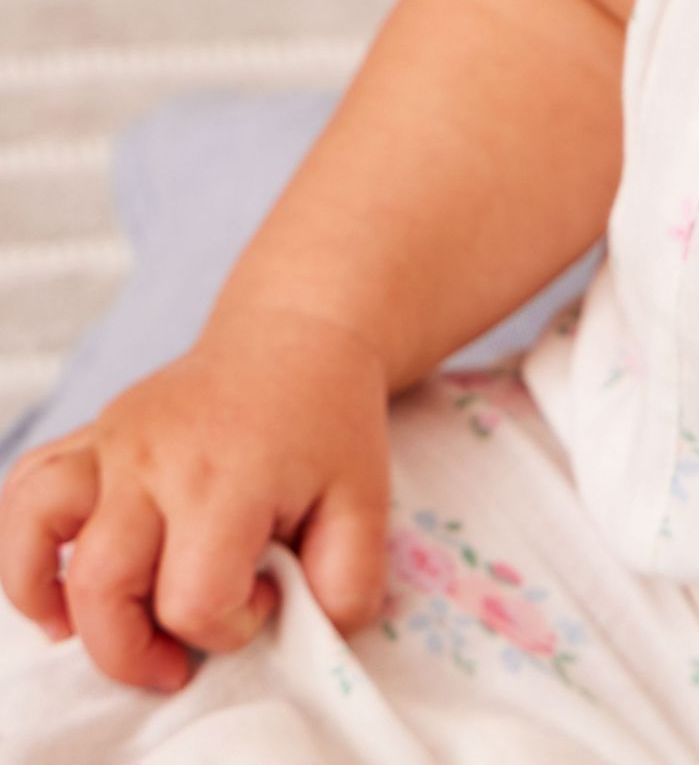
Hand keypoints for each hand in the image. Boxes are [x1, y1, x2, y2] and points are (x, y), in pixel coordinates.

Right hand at [0, 302, 391, 692]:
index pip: (196, 599)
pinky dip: (21, 547)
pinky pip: (25, 487)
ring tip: (88, 630)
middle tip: (177, 661)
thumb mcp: (366, 500)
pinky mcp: (92, 433)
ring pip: (37, 530)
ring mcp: (114, 439)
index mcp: (228, 478)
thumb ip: (348, 581)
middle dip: (134, 652)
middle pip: (104, 586)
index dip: (230, 626)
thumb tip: (309, 632)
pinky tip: (53, 587)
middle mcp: (156, 458)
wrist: (297, 334)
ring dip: (54, 601)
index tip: (265, 596)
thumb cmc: (328, 422)